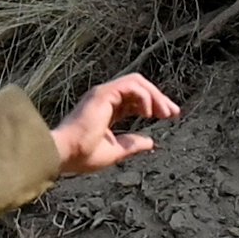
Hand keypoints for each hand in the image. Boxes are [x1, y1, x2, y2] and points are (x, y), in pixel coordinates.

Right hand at [49, 74, 179, 175]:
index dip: (153, 105)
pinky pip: (131, 86)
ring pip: (137, 82)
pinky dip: (144, 96)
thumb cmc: (81, 155)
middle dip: (159, 98)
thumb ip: (131, 144)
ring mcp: (103, 94)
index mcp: (106, 111)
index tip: (168, 116)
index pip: (134, 101)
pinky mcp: (103, 94)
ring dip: (155, 96)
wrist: (64, 153)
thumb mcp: (115, 151)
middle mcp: (104, 99)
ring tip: (164, 113)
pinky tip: (149, 112)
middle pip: (139, 88)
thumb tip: (150, 142)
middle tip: (174, 112)